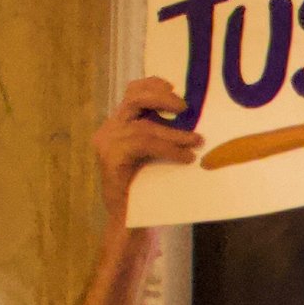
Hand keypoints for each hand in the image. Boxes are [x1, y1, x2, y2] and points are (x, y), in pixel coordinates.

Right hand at [93, 76, 201, 221]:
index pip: (132, 92)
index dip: (152, 85)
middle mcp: (110, 130)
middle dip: (161, 98)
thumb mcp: (157, 154)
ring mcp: (107, 143)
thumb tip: (196, 119)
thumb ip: (165, 134)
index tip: (172, 85)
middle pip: (134, 99)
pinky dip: (168, 149)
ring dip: (174, 133)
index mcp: (120, 125)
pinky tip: (185, 157)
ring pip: (144, 126)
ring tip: (196, 141)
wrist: (129, 220)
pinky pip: (143, 144)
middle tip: (185, 107)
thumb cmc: (148, 188)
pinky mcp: (110, 158)